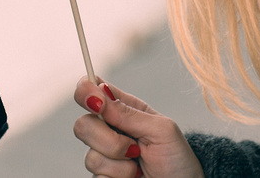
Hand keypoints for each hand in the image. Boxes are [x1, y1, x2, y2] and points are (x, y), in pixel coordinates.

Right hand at [74, 77, 203, 177]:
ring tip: (138, 166)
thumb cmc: (177, 158)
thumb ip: (128, 113)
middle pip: (82, 125)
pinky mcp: (104, 176)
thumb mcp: (161, 129)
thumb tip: (99, 95)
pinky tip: (132, 177)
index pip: (91, 90)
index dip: (85, 91)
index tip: (97, 104)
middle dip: (108, 140)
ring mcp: (105, 155)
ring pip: (90, 157)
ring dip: (119, 164)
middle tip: (134, 148)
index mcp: (123, 109)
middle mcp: (109, 130)